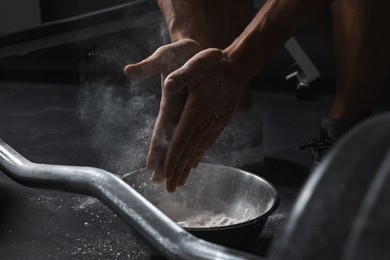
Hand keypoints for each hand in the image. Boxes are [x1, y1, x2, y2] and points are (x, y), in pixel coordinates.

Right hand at [124, 39, 202, 182]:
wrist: (195, 48)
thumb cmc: (180, 51)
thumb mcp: (165, 55)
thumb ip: (148, 65)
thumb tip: (128, 71)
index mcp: (168, 103)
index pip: (159, 131)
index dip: (156, 149)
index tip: (151, 168)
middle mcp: (176, 112)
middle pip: (169, 141)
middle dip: (164, 162)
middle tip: (159, 183)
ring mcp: (186, 112)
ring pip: (181, 141)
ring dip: (177, 159)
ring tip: (175, 179)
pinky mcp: (196, 110)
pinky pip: (194, 133)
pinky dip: (192, 148)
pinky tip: (192, 160)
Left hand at [163, 48, 246, 191]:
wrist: (238, 67)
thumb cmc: (215, 63)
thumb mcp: (196, 64)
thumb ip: (181, 75)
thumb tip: (168, 83)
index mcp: (195, 110)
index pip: (181, 139)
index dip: (172, 158)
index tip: (166, 175)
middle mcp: (204, 121)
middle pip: (188, 151)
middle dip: (178, 170)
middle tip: (171, 189)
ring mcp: (213, 123)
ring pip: (198, 150)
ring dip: (188, 167)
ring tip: (181, 182)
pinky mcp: (219, 122)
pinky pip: (208, 143)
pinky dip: (200, 156)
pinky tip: (196, 163)